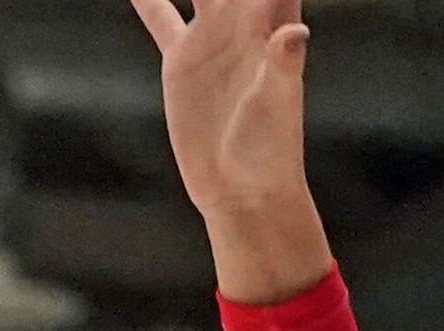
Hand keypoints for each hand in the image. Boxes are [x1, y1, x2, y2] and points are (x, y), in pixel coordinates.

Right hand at [128, 0, 332, 301]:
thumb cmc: (270, 156)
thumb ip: (283, 64)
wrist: (243, 197)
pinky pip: (162, 21)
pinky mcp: (182, 66)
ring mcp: (211, 46)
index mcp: (268, 35)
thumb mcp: (276, 105)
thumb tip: (296, 31)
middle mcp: (241, 33)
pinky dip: (147, 1)